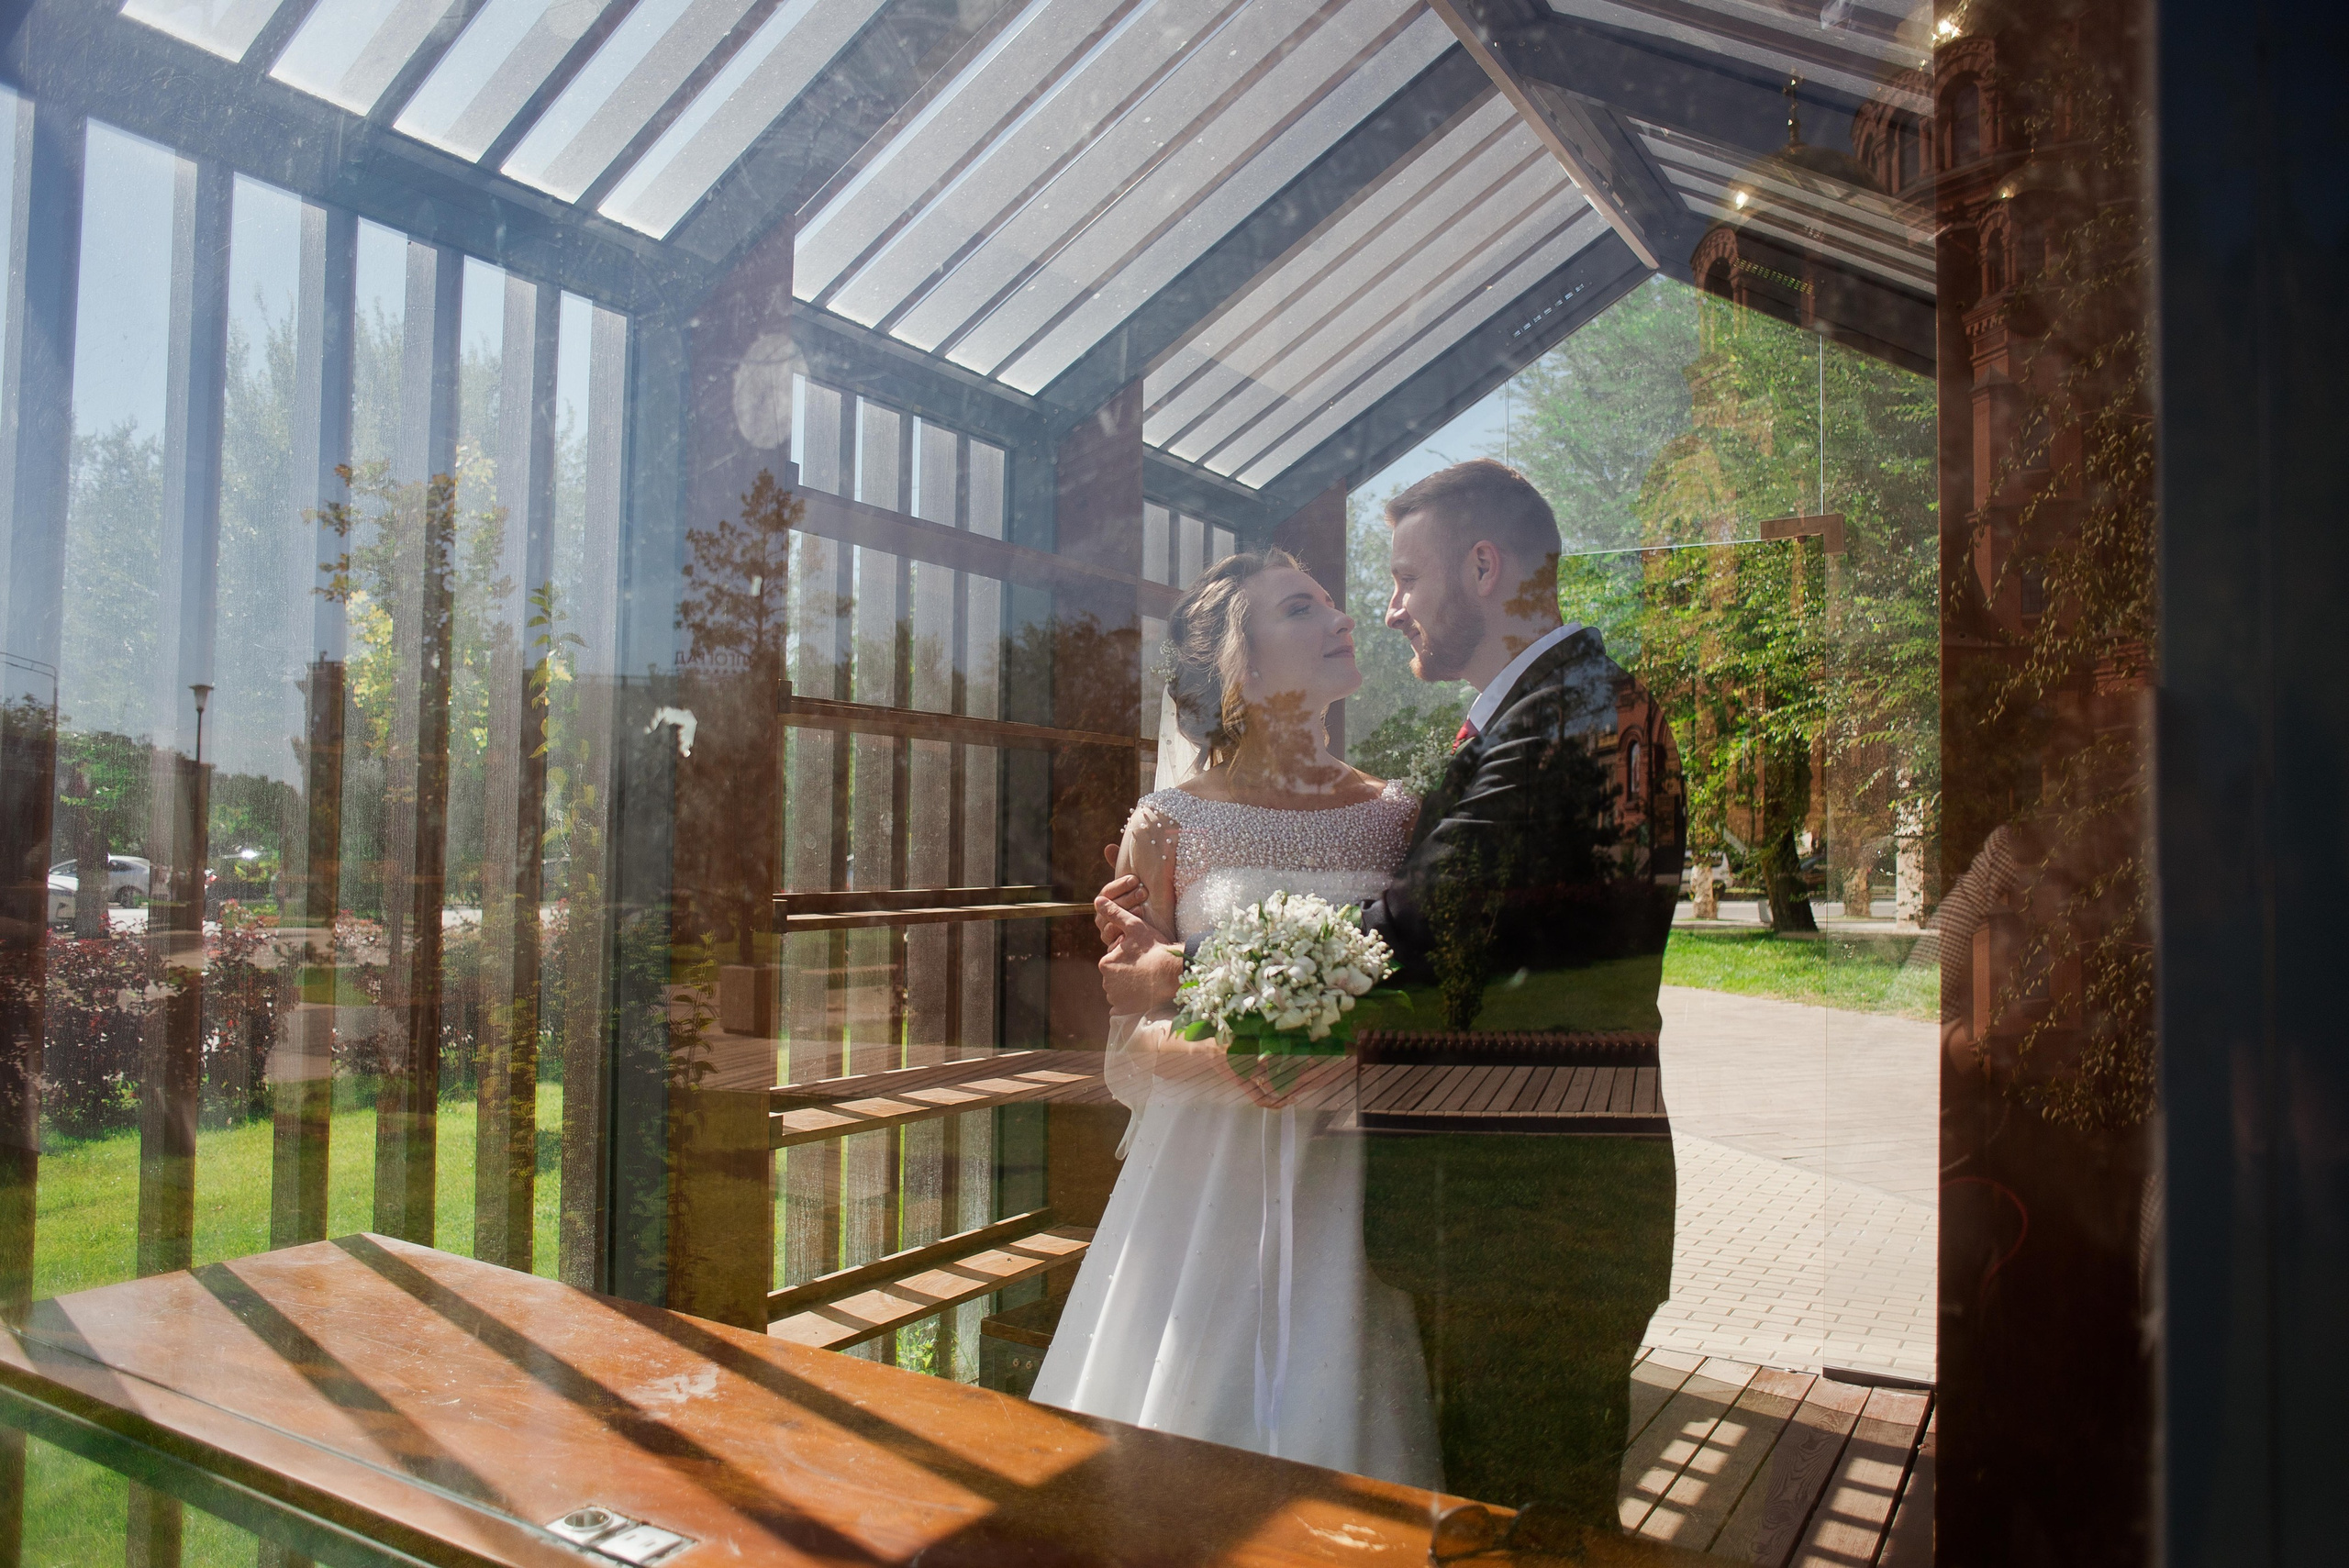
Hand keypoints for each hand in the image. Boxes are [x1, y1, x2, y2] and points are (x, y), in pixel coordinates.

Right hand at [1094, 873, 1155, 944]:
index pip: (1107, 892)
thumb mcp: (1133, 886)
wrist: (1155, 932)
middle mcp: (1102, 919)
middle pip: (1109, 908)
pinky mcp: (1114, 950)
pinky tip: (1137, 933)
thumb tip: (1108, 847)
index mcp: (1105, 903)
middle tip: (1143, 891)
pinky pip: (1114, 946)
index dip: (1119, 885)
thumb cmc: (1142, 904)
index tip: (1135, 878)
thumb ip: (1120, 867)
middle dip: (1126, 899)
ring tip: (1142, 910)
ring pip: (1110, 926)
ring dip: (1125, 917)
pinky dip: (1124, 939)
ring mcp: (1107, 935)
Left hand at [1097, 896, 1183, 1013]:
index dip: (1128, 956)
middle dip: (1126, 972)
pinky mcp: (1124, 1010)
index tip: (1142, 956)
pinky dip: (1130, 1001)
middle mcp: (1106, 982)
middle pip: (1116, 975)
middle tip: (1145, 967)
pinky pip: (1123, 1006)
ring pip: (1119, 990)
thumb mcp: (1134, 925)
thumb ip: (1114, 913)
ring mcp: (1115, 998)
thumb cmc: (1154, 948)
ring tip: (1147, 980)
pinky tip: (1142, 994)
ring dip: (1129, 986)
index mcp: (1106, 962)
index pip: (1113, 960)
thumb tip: (1097, 900)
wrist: (1171, 973)